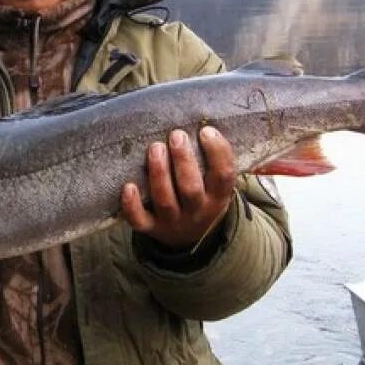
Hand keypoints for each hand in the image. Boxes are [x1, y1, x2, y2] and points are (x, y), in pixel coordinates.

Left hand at [121, 126, 235, 249]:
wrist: (189, 237)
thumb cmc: (203, 196)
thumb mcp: (219, 184)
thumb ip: (222, 160)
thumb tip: (235, 127)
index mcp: (218, 196)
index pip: (224, 175)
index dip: (218, 152)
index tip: (206, 130)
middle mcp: (197, 211)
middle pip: (191, 188)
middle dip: (183, 160)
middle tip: (176, 135)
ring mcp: (172, 221)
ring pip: (165, 201)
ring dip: (159, 173)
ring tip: (155, 148)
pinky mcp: (151, 228)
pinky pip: (140, 221)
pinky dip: (132, 205)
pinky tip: (128, 186)